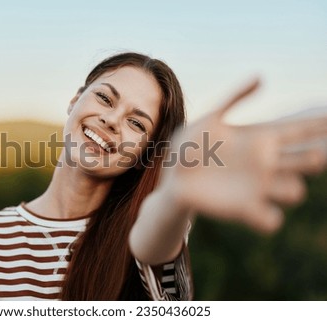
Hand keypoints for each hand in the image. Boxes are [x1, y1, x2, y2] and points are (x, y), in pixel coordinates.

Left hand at [160, 79, 326, 232]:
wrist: (173, 178)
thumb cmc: (190, 146)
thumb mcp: (210, 118)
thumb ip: (235, 98)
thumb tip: (262, 77)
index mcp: (259, 139)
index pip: (298, 129)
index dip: (320, 124)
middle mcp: (265, 163)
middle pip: (305, 160)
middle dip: (315, 158)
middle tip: (318, 156)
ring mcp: (257, 187)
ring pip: (293, 191)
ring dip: (293, 189)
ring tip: (286, 186)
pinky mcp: (244, 209)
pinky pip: (269, 219)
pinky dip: (270, 218)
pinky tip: (265, 214)